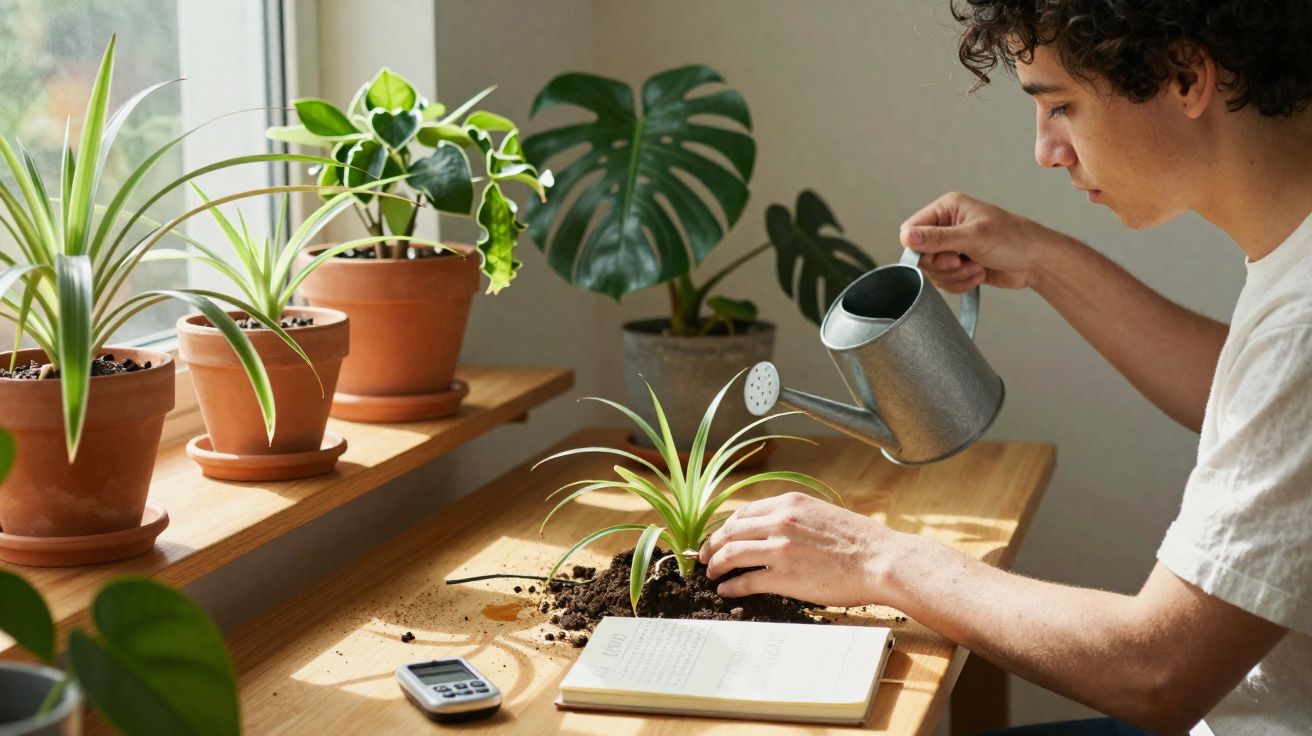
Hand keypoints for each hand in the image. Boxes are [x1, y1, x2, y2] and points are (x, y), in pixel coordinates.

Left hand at [698, 492, 904, 606]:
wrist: (881, 560)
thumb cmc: (859, 541)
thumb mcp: (821, 513)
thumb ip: (794, 518)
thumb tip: (774, 528)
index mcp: (788, 504)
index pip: (742, 513)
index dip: (725, 527)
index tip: (720, 537)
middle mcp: (779, 522)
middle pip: (730, 532)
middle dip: (712, 545)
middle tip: (704, 557)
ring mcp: (779, 550)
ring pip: (731, 554)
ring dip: (715, 566)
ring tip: (711, 574)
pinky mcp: (784, 578)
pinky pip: (745, 581)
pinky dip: (730, 586)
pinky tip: (726, 591)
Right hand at [899, 192, 1070, 292]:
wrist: (1037, 262)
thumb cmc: (1013, 240)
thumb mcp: (973, 237)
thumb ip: (937, 238)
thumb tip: (906, 237)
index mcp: (947, 209)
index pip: (911, 230)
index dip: (919, 249)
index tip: (942, 257)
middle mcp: (946, 226)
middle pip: (920, 254)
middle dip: (942, 265)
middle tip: (962, 262)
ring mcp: (952, 246)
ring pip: (932, 271)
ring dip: (955, 276)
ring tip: (977, 267)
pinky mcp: (959, 265)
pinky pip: (945, 281)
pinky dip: (960, 283)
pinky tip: (979, 274)